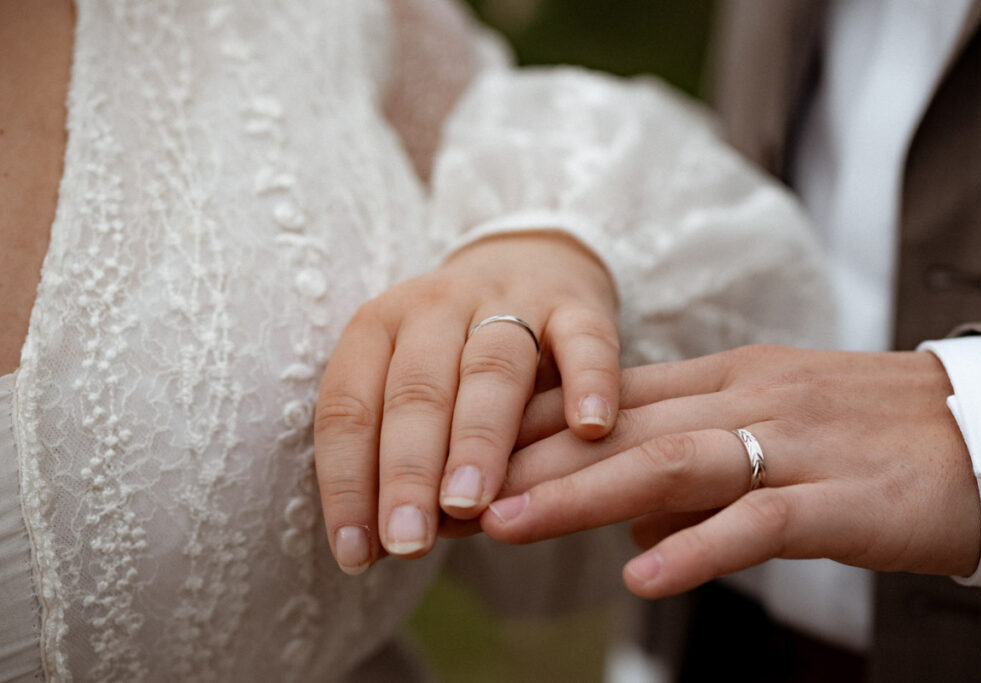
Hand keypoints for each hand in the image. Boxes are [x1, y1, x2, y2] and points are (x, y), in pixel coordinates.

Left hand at [314, 232, 619, 573]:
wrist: (528, 265)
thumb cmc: (456, 358)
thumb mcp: (416, 389)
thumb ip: (403, 453)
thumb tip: (383, 548)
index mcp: (378, 326)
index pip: (348, 406)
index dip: (348, 482)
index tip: (357, 554)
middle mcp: (435, 306)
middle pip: (416, 390)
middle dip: (408, 472)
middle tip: (408, 542)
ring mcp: (508, 299)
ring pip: (490, 369)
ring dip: (478, 439)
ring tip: (473, 503)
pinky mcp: (575, 305)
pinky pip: (584, 339)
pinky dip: (588, 380)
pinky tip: (589, 429)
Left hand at [480, 345, 980, 597]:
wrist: (979, 429)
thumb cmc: (859, 431)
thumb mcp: (762, 427)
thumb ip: (689, 463)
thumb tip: (624, 523)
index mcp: (719, 378)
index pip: (603, 395)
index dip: (526, 424)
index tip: (457, 452)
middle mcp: (742, 399)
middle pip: (615, 425)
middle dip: (525, 460)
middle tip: (448, 493)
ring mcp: (790, 443)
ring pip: (668, 462)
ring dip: (581, 496)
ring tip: (507, 525)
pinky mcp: (839, 498)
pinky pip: (759, 521)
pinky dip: (698, 549)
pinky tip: (643, 578)